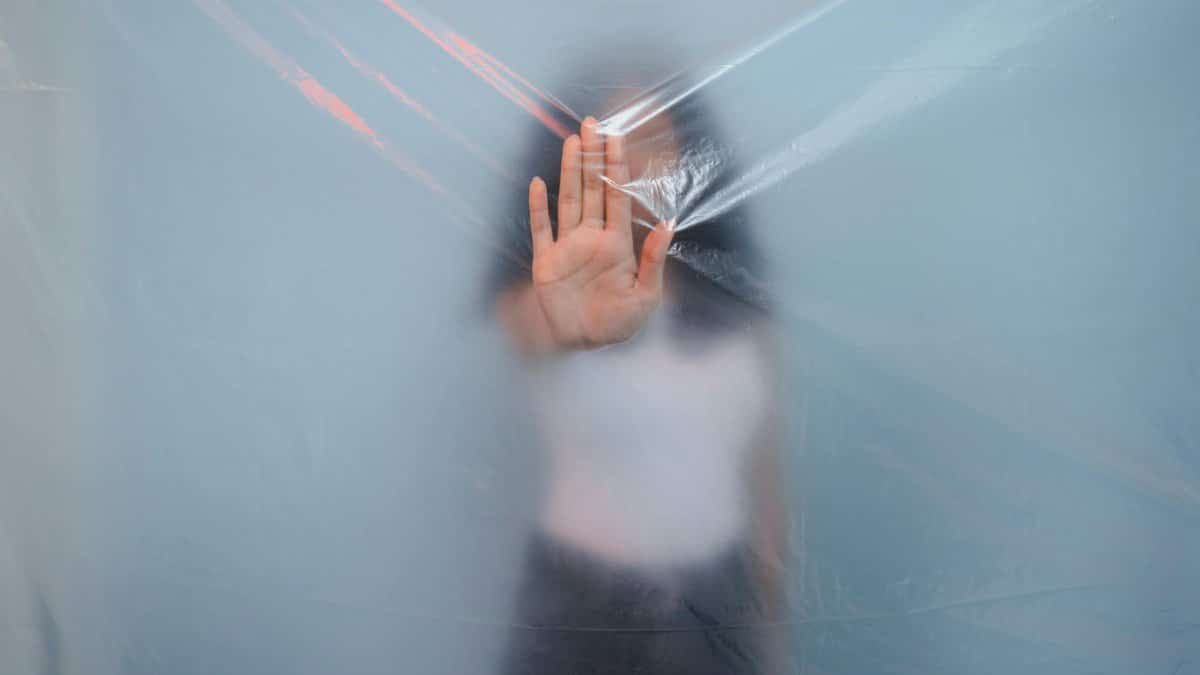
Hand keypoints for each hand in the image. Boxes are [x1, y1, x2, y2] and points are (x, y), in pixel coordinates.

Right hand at [527, 117, 673, 348]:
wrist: (582, 344)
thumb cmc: (617, 323)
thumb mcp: (646, 297)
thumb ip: (654, 260)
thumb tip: (668, 223)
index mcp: (617, 243)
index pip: (618, 196)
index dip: (617, 166)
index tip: (617, 137)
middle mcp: (591, 237)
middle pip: (592, 189)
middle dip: (593, 156)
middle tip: (591, 123)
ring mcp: (567, 246)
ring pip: (568, 199)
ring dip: (569, 171)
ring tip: (571, 142)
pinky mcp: (545, 260)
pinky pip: (540, 229)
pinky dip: (538, 207)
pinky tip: (538, 183)